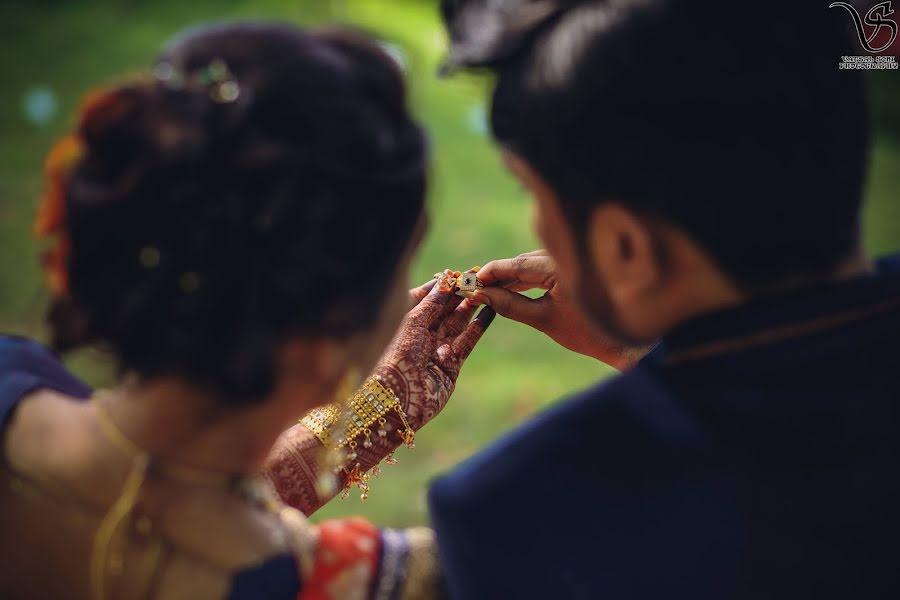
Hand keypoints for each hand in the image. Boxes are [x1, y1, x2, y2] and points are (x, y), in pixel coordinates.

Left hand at [374, 277, 495, 428]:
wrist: (398, 398)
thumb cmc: (396, 355)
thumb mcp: (413, 321)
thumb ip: (432, 301)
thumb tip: (445, 280)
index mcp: (402, 323)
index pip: (423, 298)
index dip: (439, 286)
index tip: (455, 273)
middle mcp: (419, 335)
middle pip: (442, 309)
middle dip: (458, 294)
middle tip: (477, 278)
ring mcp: (436, 350)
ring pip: (457, 323)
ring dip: (470, 306)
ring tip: (487, 290)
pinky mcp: (451, 365)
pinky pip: (468, 341)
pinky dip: (479, 326)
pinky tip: (491, 311)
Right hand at [468, 250, 650, 370]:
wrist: (625, 339)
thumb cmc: (588, 331)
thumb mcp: (543, 319)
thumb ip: (509, 305)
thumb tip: (481, 295)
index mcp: (559, 264)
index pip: (515, 264)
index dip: (489, 272)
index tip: (468, 280)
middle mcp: (564, 255)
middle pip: (521, 262)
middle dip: (496, 275)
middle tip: (472, 287)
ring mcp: (568, 260)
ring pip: (530, 264)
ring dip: (509, 278)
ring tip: (486, 291)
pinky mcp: (570, 267)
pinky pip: (541, 269)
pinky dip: (524, 279)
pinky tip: (508, 289)